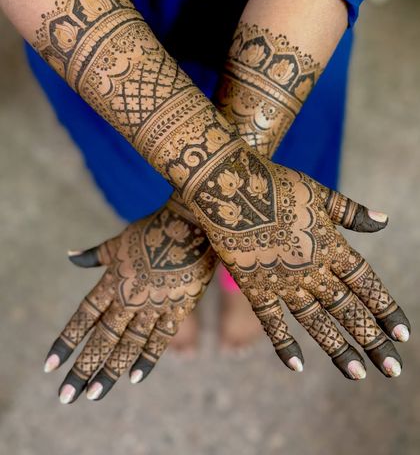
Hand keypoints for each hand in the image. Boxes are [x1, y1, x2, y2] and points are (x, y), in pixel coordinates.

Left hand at [44, 194, 216, 402]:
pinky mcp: (179, 308)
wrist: (191, 223)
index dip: (66, 341)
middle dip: (83, 368)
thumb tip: (71, 256)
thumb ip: (96, 255)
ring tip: (94, 394)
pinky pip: (161, 339)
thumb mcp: (119, 240)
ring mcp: (155, 305)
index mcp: (114, 280)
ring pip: (128, 345)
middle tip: (66, 396)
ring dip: (110, 371)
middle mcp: (130, 297)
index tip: (50, 366)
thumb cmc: (154, 228)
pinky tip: (134, 378)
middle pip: (102, 338)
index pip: (84, 316)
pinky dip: (147, 359)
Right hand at [187, 142, 409, 378]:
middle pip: (347, 310)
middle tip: (392, 368)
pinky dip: (283, 344)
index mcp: (330, 245)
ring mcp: (282, 281)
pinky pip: (271, 321)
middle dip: (372, 340)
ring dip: (338, 349)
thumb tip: (384, 220)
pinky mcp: (254, 286)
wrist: (230, 186)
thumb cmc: (276, 182)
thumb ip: (351, 211)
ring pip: (316, 322)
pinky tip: (296, 366)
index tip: (403, 335)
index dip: (386, 309)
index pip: (366, 284)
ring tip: (357, 373)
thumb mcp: (318, 192)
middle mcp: (311, 269)